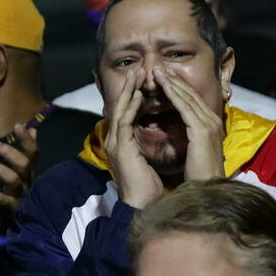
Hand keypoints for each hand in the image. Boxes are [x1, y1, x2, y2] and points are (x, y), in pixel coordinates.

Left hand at [0, 123, 38, 216]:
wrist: (15, 226)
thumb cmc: (15, 194)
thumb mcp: (20, 173)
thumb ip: (24, 152)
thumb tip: (32, 129)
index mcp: (29, 173)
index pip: (33, 154)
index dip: (26, 140)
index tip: (17, 125)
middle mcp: (28, 184)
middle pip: (24, 165)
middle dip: (10, 153)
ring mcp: (20, 198)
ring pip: (13, 180)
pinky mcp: (10, 211)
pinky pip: (0, 200)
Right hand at [105, 70, 163, 207]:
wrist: (142, 205)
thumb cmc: (148, 188)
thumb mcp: (147, 161)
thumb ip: (146, 146)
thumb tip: (160, 136)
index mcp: (122, 143)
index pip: (126, 112)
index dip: (133, 95)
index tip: (144, 81)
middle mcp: (115, 140)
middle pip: (120, 106)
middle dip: (129, 87)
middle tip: (139, 69)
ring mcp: (115, 143)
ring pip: (120, 109)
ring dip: (129, 90)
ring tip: (137, 74)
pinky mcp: (120, 147)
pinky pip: (124, 121)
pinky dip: (131, 106)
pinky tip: (138, 94)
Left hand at [154, 67, 224, 180]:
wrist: (209, 191)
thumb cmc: (201, 176)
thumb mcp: (197, 151)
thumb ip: (193, 137)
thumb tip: (185, 131)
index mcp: (212, 125)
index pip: (194, 101)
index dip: (179, 88)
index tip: (165, 78)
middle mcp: (213, 121)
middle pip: (192, 94)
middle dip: (175, 80)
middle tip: (159, 68)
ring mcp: (209, 124)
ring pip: (188, 97)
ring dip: (172, 82)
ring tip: (157, 72)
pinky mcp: (202, 130)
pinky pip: (185, 107)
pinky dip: (174, 94)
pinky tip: (163, 86)